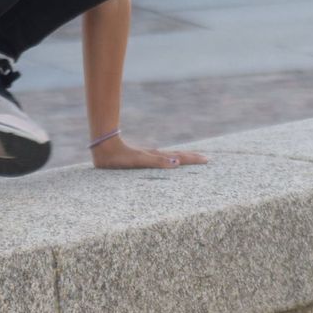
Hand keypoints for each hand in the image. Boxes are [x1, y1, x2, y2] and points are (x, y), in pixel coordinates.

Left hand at [91, 134, 207, 169]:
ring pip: (171, 156)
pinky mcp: (142, 157)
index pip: (180, 157)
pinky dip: (171, 159)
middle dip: (192, 157)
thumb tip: (177, 163)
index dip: (193, 159)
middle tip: (207, 158)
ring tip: (192, 158)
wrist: (104, 149)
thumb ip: (157, 161)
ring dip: (183, 157)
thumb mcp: (138, 161)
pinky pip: (162, 158)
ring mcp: (150, 155)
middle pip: (178, 155)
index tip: (207, 159)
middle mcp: (156, 155)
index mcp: (157, 156)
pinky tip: (169, 162)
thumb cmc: (120, 157)